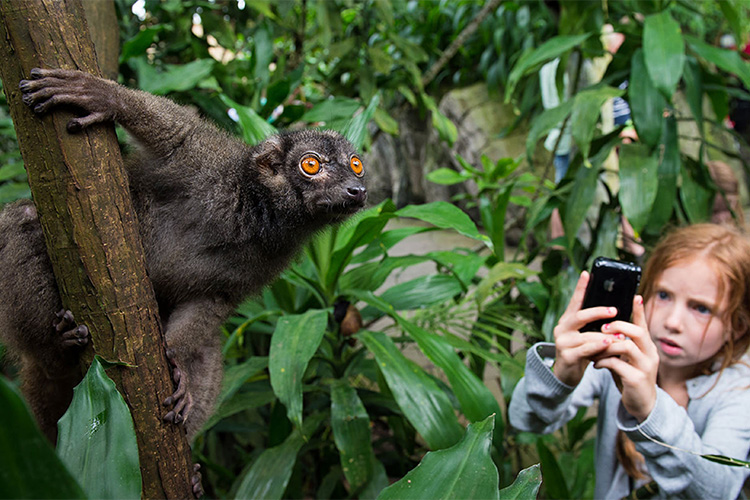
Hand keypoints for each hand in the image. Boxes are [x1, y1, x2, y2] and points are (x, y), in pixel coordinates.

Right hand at [553, 271, 622, 386]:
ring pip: (586, 335)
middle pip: (579, 316)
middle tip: (614, 310)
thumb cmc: (581, 351)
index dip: (581, 287)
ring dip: (605, 335)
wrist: (566, 373)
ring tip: (620, 336)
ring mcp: (563, 342)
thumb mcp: (586, 335)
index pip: (575, 301)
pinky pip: (585, 350)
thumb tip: (614, 310)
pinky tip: (609, 345)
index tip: (587, 273)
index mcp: (567, 320)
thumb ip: (594, 325)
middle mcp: (562, 328)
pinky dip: (598, 347)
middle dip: (597, 312)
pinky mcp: (567, 356)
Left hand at [593, 295, 658, 421]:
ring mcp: (645, 367)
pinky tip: (595, 364)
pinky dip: (603, 362)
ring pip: (626, 347)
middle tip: (602, 328)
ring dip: (606, 345)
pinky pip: (617, 365)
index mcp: (647, 347)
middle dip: (617, 326)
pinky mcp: (637, 379)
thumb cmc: (631, 377)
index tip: (635, 296)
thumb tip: (606, 329)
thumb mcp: (627, 359)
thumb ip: (621, 345)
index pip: (644, 325)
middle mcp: (650, 354)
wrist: (641, 404)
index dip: (640, 311)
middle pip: (637, 332)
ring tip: (594, 349)